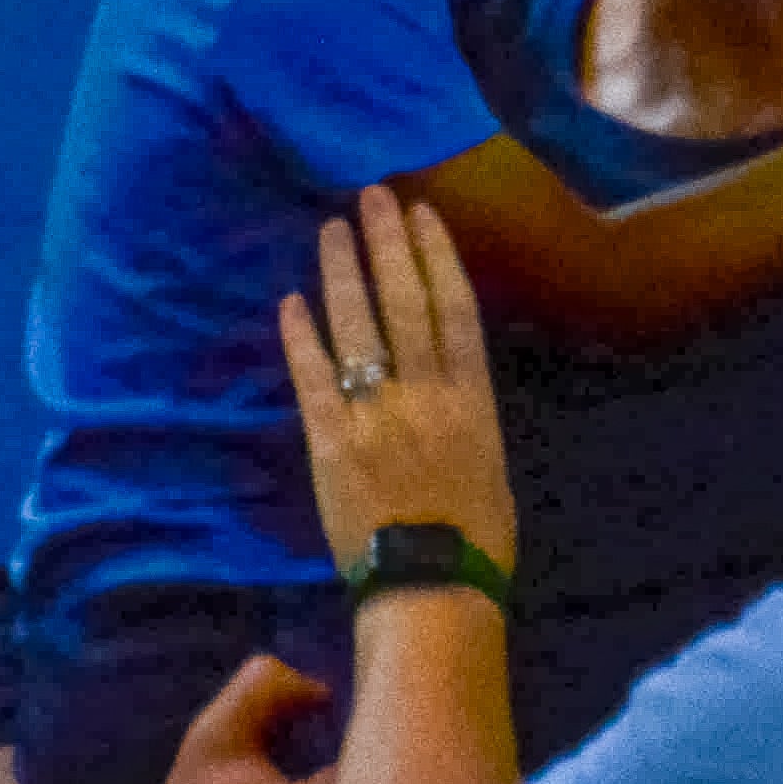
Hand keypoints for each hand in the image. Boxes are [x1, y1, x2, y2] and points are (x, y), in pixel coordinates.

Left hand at [280, 187, 518, 573]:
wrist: (435, 588)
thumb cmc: (475, 540)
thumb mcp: (492, 466)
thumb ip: (468, 417)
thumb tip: (453, 384)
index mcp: (472, 399)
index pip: (455, 310)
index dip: (437, 257)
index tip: (424, 216)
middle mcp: (427, 394)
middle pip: (406, 303)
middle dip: (389, 245)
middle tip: (373, 195)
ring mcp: (377, 415)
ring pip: (359, 328)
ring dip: (344, 274)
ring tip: (332, 229)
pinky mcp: (333, 443)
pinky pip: (314, 379)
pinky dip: (302, 338)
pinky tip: (290, 301)